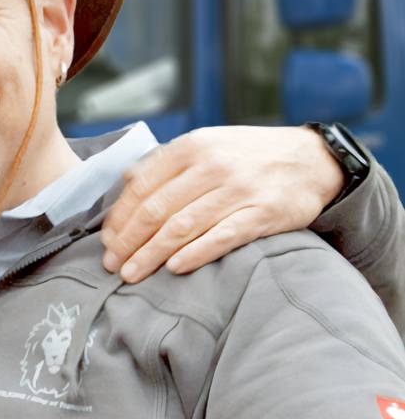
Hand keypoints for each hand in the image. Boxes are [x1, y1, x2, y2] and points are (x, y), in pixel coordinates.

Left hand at [101, 125, 342, 281]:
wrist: (313, 160)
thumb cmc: (249, 157)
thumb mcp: (207, 145)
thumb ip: (168, 163)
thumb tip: (126, 183)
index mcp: (191, 147)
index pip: (141, 187)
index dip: (119, 218)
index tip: (106, 241)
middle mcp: (212, 166)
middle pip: (156, 210)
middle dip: (128, 241)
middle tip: (112, 264)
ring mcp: (239, 190)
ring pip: (182, 226)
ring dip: (151, 254)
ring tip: (132, 274)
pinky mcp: (264, 213)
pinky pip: (222, 237)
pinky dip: (194, 254)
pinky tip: (173, 268)